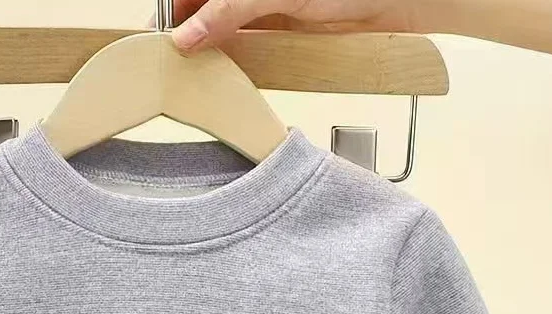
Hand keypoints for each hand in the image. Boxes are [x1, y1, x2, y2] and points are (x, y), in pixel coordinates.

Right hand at [171, 0, 423, 51]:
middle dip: (186, 28)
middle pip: (201, 6)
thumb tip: (187, 35)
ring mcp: (259, 5)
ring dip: (205, 46)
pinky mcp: (272, 25)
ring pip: (217, 25)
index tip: (161, 34)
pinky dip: (226, 56)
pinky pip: (238, 40)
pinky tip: (218, 68)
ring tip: (191, 66)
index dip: (174, 10)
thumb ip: (226, 11)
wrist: (389, 4)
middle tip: (172, 56)